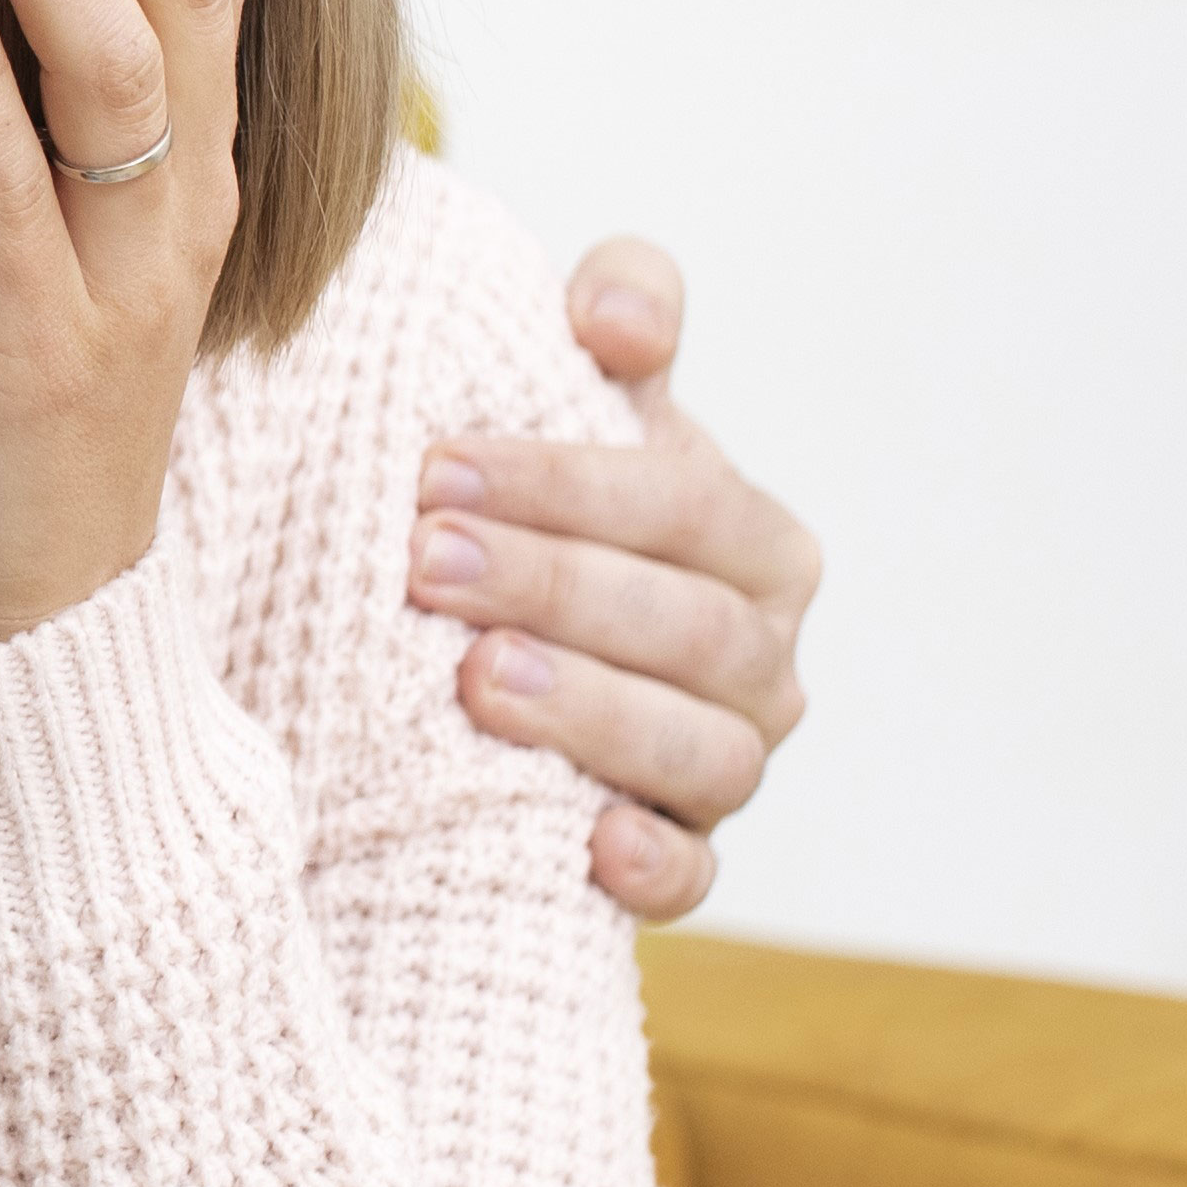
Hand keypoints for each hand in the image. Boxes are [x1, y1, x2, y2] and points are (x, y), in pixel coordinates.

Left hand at [415, 241, 821, 918]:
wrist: (488, 638)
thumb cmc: (543, 505)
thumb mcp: (582, 397)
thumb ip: (622, 319)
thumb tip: (617, 311)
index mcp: (753, 542)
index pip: (687, 505)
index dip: (570, 484)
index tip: (439, 467)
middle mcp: (761, 659)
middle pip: (689, 626)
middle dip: (555, 587)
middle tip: (425, 564)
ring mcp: (727, 764)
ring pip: (701, 751)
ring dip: (591, 713)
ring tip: (474, 680)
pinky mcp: (679, 854)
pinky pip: (693, 875)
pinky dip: (654, 863)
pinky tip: (586, 839)